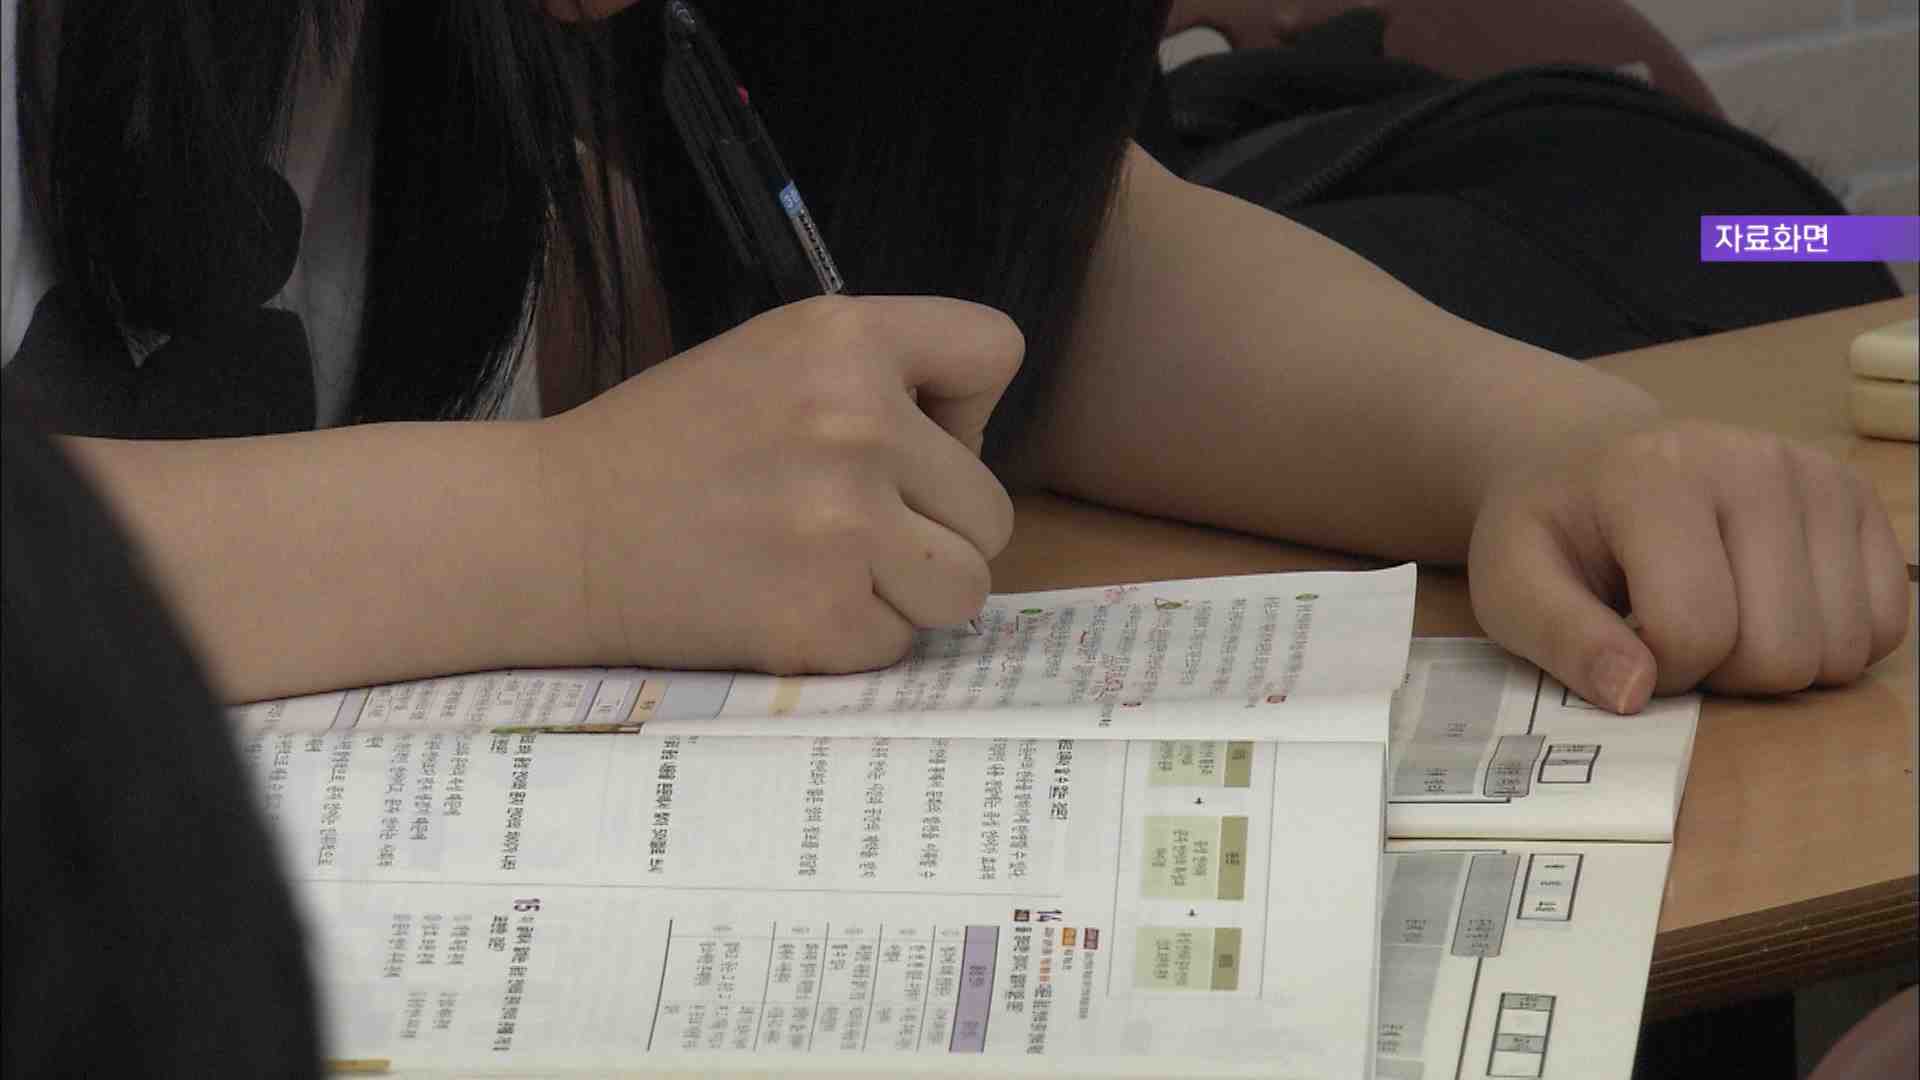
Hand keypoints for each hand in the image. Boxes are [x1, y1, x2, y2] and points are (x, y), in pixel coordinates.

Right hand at [539, 295, 1020, 673]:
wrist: (552, 536)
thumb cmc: (666, 448)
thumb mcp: (773, 358)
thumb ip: (879, 376)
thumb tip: (972, 443)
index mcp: (844, 338)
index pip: (995, 349)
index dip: (965, 404)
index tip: (910, 435)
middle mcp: (858, 422)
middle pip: (990, 504)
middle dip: (934, 525)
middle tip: (846, 524)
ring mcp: (845, 525)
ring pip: (968, 583)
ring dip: (911, 592)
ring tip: (831, 569)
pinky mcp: (824, 617)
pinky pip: (902, 641)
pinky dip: (854, 637)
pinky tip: (786, 603)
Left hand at [1468, 420, 1908, 711]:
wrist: (1592, 457)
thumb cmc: (1554, 528)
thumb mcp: (1511, 582)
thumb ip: (1560, 638)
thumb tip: (1634, 694)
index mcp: (1657, 477)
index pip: (1695, 630)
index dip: (1657, 671)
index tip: (1624, 640)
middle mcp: (1754, 463)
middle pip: (1780, 651)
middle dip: (1718, 674)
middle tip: (1669, 633)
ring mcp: (1818, 477)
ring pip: (1838, 649)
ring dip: (1772, 664)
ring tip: (1716, 617)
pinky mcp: (1858, 498)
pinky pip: (1886, 626)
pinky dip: (1827, 644)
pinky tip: (1766, 610)